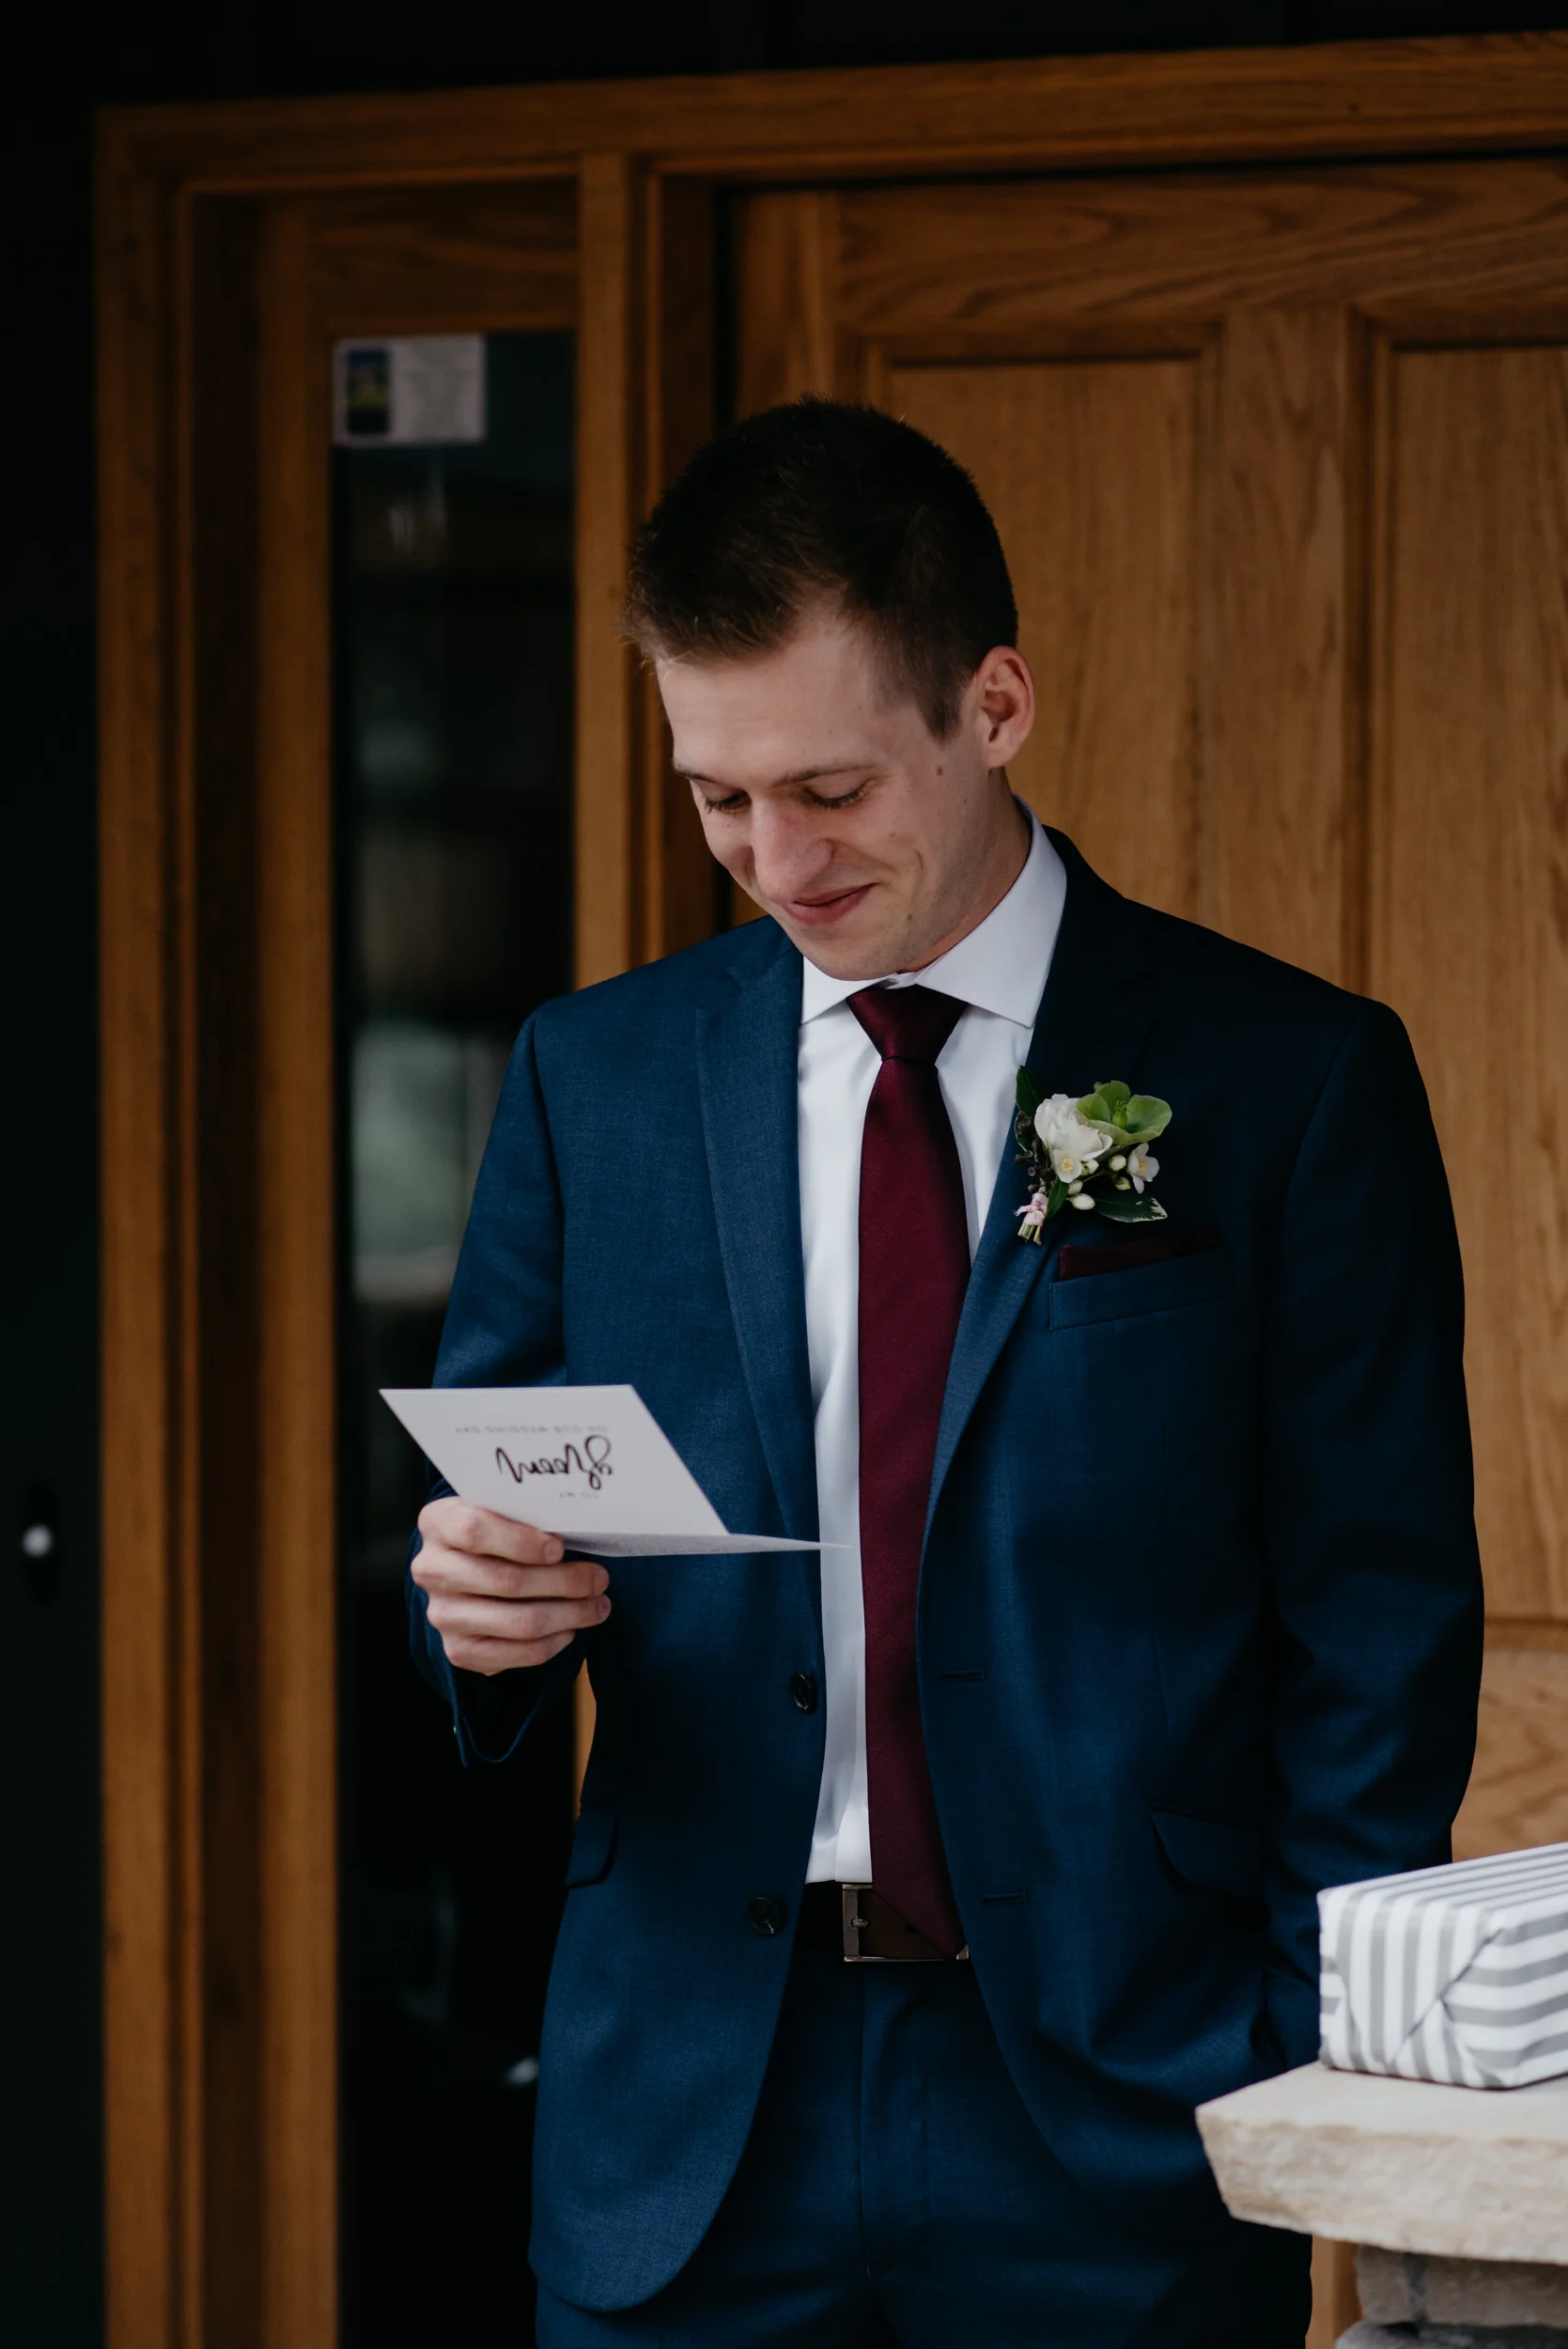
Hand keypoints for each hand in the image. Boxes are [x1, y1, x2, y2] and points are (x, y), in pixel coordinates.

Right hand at [412, 1497, 609, 1674]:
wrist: (465, 1567)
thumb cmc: (497, 1531)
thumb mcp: (502, 1509)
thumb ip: (527, 1515)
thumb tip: (579, 1529)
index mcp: (438, 1523)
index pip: (475, 1531)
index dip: (522, 1541)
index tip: (560, 1548)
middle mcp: (431, 1570)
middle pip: (506, 1581)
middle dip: (565, 1582)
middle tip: (599, 1579)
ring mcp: (442, 1614)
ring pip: (518, 1621)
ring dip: (569, 1615)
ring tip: (598, 1605)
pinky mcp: (457, 1650)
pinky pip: (514, 1653)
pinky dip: (551, 1643)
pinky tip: (571, 1629)